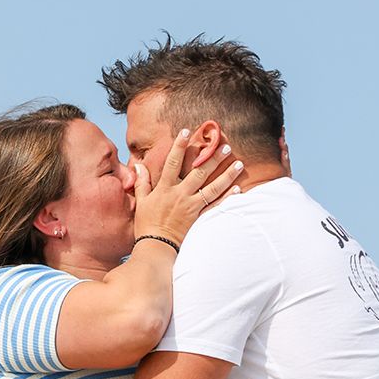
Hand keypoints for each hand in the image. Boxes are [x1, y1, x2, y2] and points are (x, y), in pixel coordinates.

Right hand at [132, 129, 244, 244]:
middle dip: (212, 157)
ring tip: (238, 163)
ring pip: (213, 187)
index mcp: (165, 188)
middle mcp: (180, 194)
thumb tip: (139, 165)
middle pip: (199, 172)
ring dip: (227, 174)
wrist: (156, 247)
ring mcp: (192, 206)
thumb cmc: (147, 225)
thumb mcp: (141, 202)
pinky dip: (228, 198)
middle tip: (224, 144)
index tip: (187, 131)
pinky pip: (216, 206)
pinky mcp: (199, 218)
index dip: (179, 145)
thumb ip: (141, 182)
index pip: (172, 162)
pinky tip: (239, 188)